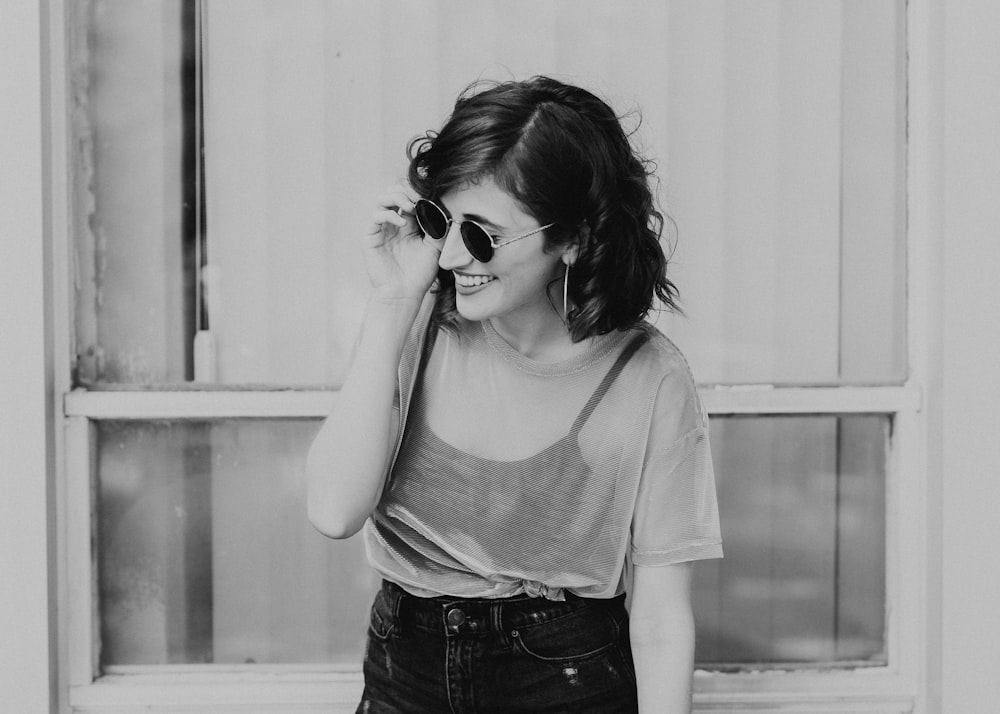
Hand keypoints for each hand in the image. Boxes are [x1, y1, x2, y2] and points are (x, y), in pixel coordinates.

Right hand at [362, 183, 442, 301]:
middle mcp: (392, 224)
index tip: (430, 198)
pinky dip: (390, 215)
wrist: (404, 294)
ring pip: (382, 199)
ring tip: (411, 206)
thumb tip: (439, 207)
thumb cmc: (419, 274)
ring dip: (397, 197)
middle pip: (393, 193)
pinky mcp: (370, 237)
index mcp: (407, 225)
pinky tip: (403, 223)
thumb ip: (436, 227)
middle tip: (419, 199)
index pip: (409, 198)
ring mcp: (380, 229)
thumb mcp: (434, 247)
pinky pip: (376, 216)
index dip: (418, 194)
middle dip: (406, 191)